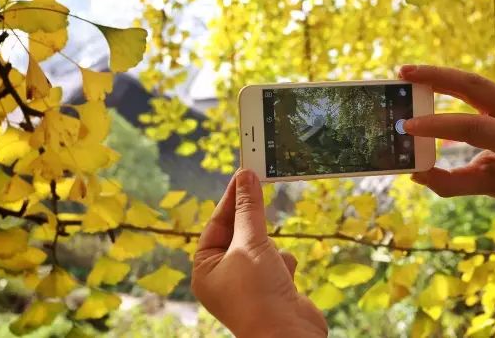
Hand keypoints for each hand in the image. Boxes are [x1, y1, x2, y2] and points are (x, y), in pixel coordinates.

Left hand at [192, 169, 327, 337]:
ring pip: (261, 248)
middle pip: (239, 234)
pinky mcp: (272, 289)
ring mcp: (249, 285)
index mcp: (206, 270)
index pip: (216, 224)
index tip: (244, 174)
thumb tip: (245, 176)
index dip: (230, 198)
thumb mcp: (250, 242)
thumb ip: (248, 208)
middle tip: (259, 186)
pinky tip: (285, 272)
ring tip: (271, 255)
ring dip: (270, 247)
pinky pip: (277, 263)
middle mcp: (224, 278)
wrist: (288, 335)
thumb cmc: (257, 293)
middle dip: (252, 222)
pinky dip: (283, 262)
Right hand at [399, 65, 494, 205]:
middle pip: (472, 85)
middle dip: (435, 77)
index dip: (437, 125)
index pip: (471, 127)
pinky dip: (447, 79)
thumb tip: (416, 174)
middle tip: (403, 75)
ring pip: (470, 78)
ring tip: (407, 73)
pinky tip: (425, 80)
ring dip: (437, 73)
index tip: (407, 126)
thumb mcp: (488, 188)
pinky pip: (473, 82)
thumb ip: (451, 184)